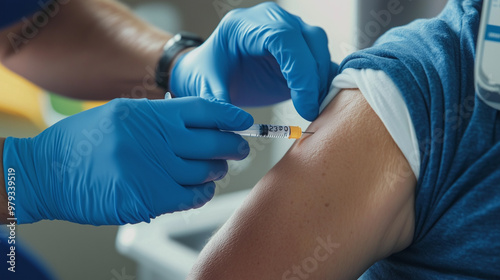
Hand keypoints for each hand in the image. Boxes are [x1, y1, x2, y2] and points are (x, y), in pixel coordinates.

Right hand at [3, 97, 252, 224]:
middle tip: (239, 148)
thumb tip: (198, 124)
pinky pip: (191, 197)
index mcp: (147, 114)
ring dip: (216, 171)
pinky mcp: (148, 199)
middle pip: (212, 142)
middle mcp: (153, 139)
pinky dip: (202, 193)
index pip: (204, 110)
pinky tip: (202, 190)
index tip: (244, 121)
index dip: (230, 115)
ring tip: (215, 169)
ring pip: (205, 171)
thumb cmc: (82, 143)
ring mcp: (151, 170)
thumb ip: (159, 119)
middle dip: (233, 146)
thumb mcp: (121, 115)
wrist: (46, 173)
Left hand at [170, 2, 337, 120]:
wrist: (212, 70)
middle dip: (314, 79)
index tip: (304, 105)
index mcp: (245, 26)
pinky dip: (324, 79)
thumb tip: (240, 125)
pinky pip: (321, 58)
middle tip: (310, 111)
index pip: (283, 38)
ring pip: (320, 48)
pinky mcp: (298, 46)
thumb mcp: (205, 89)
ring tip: (313, 109)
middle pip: (309, 39)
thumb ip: (220, 106)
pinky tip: (317, 101)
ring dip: (322, 80)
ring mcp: (288, 30)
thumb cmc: (208, 74)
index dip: (300, 72)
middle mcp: (271, 21)